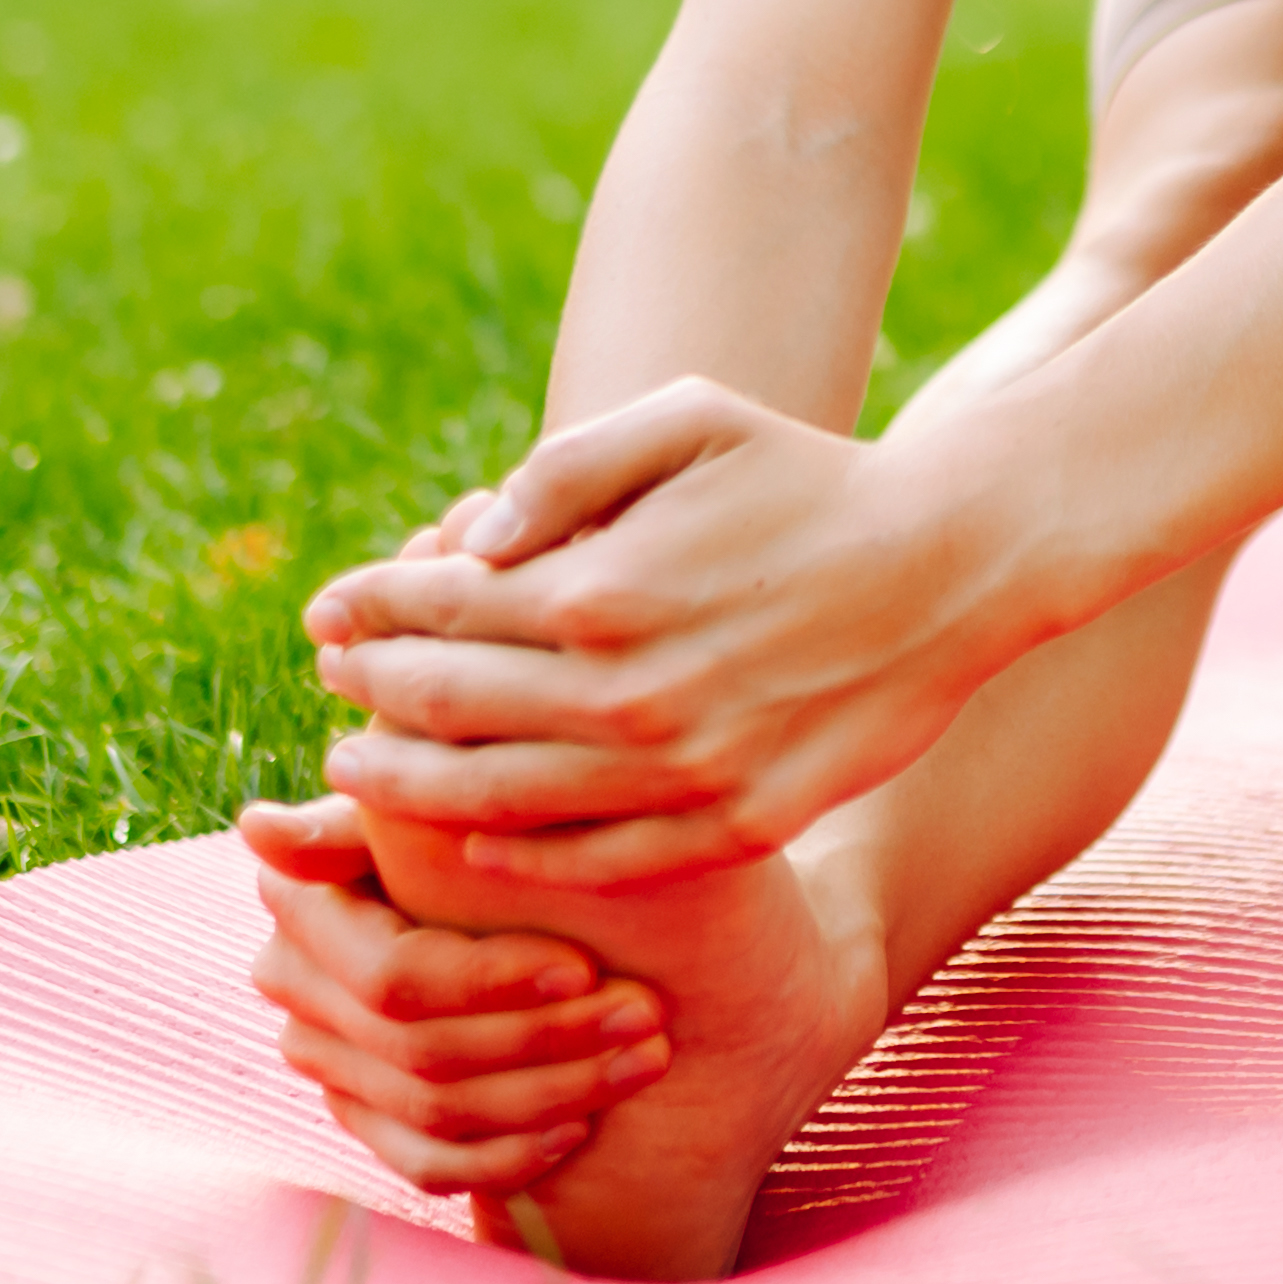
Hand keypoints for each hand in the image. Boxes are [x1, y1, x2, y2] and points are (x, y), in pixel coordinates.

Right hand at [235, 796, 669, 1196]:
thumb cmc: (476, 815)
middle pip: (423, 1050)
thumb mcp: (441, 795)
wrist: (494, 872)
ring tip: (643, 1058)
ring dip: (553, 1094)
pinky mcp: (360, 1115)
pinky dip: (509, 1156)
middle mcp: (293, 984)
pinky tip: (581, 1126)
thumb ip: (377, 800)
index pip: (393, 974)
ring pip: (435, 1111)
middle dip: (548, 1039)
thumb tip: (261, 829)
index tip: (586, 966)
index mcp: (301, 901)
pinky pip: (427, 1164)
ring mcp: (324, 1059)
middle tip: (646, 1017)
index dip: (490, 982)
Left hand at [299, 381, 1032, 884]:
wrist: (954, 564)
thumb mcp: (687, 420)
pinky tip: (469, 846)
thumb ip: (568, 468)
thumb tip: (472, 539)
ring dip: (411, 787)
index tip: (328, 614)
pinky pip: (597, 863)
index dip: (365, 611)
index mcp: (603, 584)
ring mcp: (683, 771)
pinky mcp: (736, 826)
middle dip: (369, 695)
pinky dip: (517, 861)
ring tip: (362, 773)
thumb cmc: (806, 476)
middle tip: (332, 690)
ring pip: (500, 801)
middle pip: (446, 710)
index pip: (438, 609)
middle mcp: (630, 691)